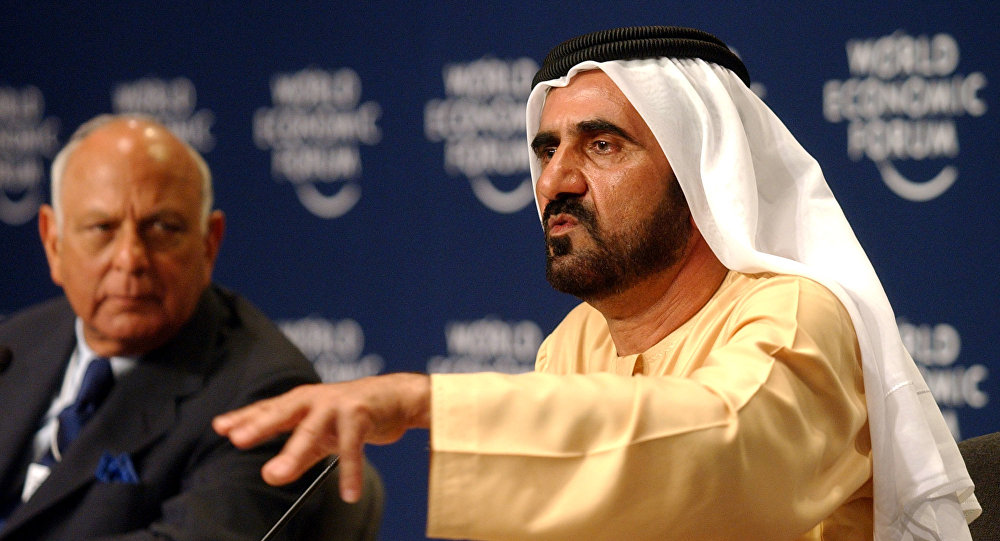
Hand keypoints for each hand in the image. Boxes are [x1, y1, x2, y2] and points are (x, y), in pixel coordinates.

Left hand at [212, 372, 430, 501]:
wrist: (397, 397)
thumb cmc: (354, 413)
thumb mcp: (323, 433)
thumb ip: (298, 452)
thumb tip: (271, 475)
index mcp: (302, 402)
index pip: (269, 409)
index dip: (245, 416)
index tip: (221, 426)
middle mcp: (316, 399)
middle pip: (283, 412)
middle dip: (260, 425)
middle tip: (237, 439)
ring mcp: (338, 405)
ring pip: (312, 431)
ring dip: (294, 453)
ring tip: (276, 475)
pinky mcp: (362, 415)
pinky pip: (353, 447)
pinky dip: (351, 472)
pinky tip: (349, 493)